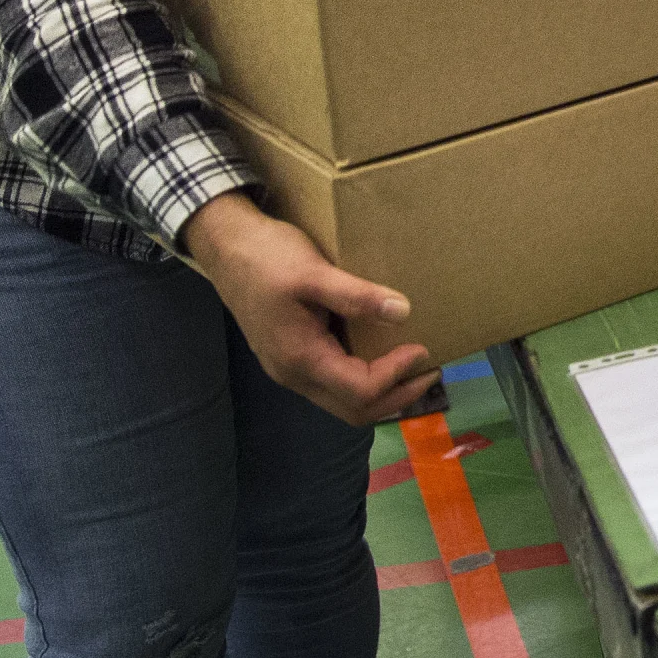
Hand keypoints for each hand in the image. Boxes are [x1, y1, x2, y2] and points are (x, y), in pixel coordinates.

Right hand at [180, 193, 440, 424]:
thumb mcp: (314, 272)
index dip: (396, 376)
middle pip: (353, 410)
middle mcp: (294, 375)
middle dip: (396, 396)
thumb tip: (403, 312)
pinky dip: (364, 378)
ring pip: (342, 401)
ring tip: (414, 366)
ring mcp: (290, 369)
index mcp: (301, 358)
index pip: (359, 391)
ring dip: (382, 391)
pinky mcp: (292, 356)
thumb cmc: (268, 257)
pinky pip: (333, 383)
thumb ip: (356, 296)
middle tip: (431, 370)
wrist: (227, 248)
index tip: (422, 348)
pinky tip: (382, 353)